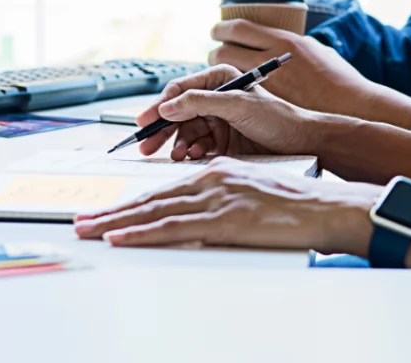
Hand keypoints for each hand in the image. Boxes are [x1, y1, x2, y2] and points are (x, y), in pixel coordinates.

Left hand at [74, 158, 378, 254]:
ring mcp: (217, 198)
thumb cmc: (297, 206)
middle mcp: (211, 179)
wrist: (328, 207)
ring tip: (89, 232)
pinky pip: (174, 227)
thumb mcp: (251, 195)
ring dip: (117, 223)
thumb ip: (221, 204)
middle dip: (112, 212)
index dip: (132, 203)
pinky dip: (143, 233)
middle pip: (151, 197)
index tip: (108, 213)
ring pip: (155, 211)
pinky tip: (121, 237)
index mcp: (217, 172)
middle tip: (82, 223)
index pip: (164, 190)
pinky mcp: (225, 218)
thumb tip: (196, 221)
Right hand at [135, 64, 324, 160]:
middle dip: (162, 129)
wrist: (302, 143)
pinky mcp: (221, 141)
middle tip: (146, 146)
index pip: (181, 90)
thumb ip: (201, 102)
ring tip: (178, 155)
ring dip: (178, 144)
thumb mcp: (238, 105)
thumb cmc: (277, 118)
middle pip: (178, 113)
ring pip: (185, 132)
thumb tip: (167, 105)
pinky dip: (191, 153)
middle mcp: (215, 98)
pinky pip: (197, 146)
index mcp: (219, 79)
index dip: (160, 105)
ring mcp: (217, 120)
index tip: (145, 121)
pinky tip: (193, 157)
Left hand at [209, 20, 410, 129]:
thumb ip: (292, 45)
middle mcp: (271, 60)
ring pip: (225, 77)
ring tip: (222, 79)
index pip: (237, 28)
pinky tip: (233, 98)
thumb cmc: (340, 80)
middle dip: (214, 54)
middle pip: (223, 52)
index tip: (217, 32)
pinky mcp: (267, 108)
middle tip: (215, 57)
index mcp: (284, 41)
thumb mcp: (316, 49)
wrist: (354, 109)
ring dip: (219, 77)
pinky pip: (237, 98)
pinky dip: (231, 96)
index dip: (221, 29)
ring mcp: (268, 86)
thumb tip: (277, 42)